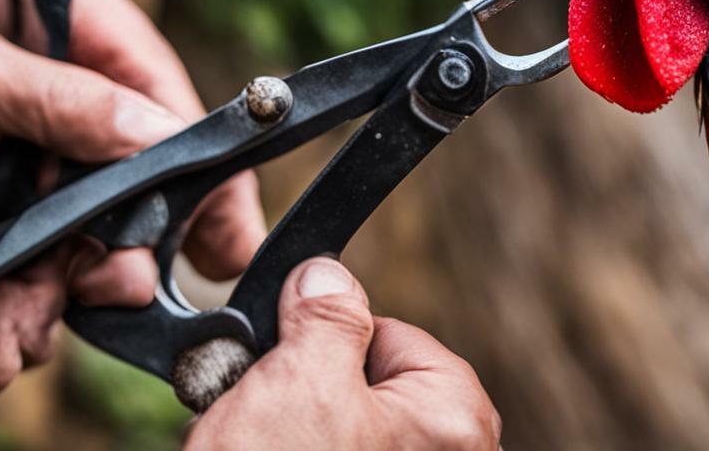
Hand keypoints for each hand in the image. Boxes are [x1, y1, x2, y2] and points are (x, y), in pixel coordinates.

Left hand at [0, 0, 265, 413]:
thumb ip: (71, 106)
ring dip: (47, 311)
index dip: (195, 148)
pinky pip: (25, 310)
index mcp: (46, 36)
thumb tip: (164, 134)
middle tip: (112, 285)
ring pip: (84, 265)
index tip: (225, 215)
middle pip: (136, 189)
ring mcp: (21, 191)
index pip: (151, 84)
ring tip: (3, 330)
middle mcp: (47, 115)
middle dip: (123, 251)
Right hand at [186, 258, 500, 450]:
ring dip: (283, 431)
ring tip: (253, 446)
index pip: (391, 337)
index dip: (325, 341)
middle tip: (261, 416)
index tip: (282, 357)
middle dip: (300, 394)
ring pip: (332, 433)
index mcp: (454, 420)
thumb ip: (326, 315)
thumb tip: (328, 275)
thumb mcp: (301, 379)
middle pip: (361, 390)